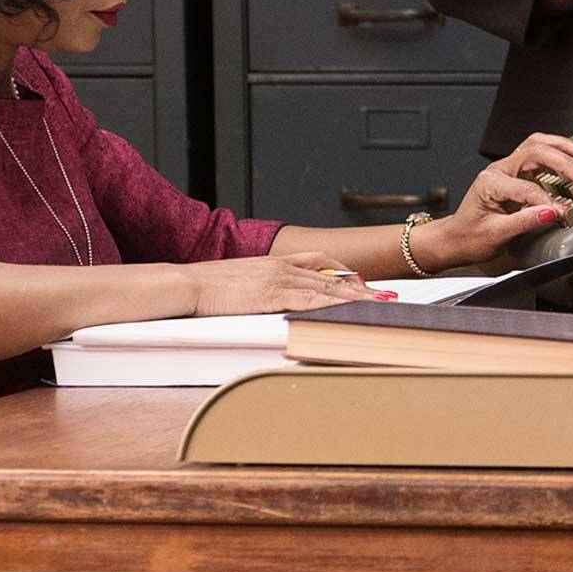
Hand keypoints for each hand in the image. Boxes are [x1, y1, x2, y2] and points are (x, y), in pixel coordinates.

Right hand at [186, 250, 386, 316]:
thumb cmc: (207, 287)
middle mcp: (281, 267)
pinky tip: (345, 310)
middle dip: (360, 286)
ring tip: (379, 303)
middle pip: (331, 275)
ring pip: (326, 287)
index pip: (319, 262)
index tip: (361, 280)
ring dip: (355, 297)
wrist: (187, 285)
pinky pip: (308, 300)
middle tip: (385, 295)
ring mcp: (277, 280)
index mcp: (274, 262)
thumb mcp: (240, 281)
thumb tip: (268, 297)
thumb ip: (259, 285)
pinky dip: (330, 305)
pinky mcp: (270, 296)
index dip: (343, 271)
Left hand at [422, 133, 572, 263]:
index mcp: (490, 182)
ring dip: (562, 147)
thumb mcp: (496, 234)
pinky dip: (557, 150)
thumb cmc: (471, 237)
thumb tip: (551, 213)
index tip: (562, 213)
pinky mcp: (516, 173)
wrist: (457, 238)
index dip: (546, 201)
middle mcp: (498, 170)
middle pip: (534, 152)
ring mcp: (507, 168)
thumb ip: (524, 221)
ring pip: (537, 144)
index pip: (526, 187)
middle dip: (562, 162)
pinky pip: (538, 153)